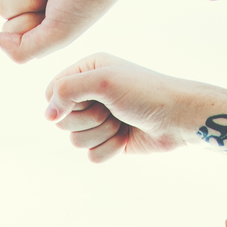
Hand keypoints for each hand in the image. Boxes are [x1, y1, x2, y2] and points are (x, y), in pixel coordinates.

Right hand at [43, 54, 226, 162]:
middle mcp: (90, 94)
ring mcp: (99, 119)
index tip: (88, 100)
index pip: (52, 92)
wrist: (178, 118)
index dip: (64, 103)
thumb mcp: (104, 81)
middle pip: (62, 120)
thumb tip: (48, 116)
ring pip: (75, 140)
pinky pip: (92, 155)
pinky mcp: (108, 140)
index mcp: (87, 71)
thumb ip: (68, 89)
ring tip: (122, 122)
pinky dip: (109, 149)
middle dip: (88, 120)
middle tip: (112, 110)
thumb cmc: (146, 93)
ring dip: (101, 135)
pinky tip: (126, 138)